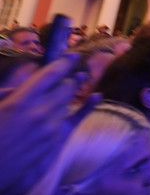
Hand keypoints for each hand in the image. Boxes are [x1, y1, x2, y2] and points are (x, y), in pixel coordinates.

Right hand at [0, 54, 96, 194]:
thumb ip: (8, 93)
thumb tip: (27, 83)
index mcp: (22, 100)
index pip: (51, 73)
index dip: (64, 62)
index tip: (72, 55)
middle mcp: (41, 111)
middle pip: (66, 85)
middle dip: (68, 77)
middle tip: (69, 71)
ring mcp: (52, 126)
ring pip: (69, 101)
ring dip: (70, 91)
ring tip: (76, 79)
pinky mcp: (56, 140)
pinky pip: (76, 118)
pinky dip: (88, 105)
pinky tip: (96, 95)